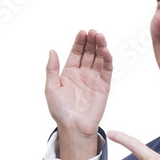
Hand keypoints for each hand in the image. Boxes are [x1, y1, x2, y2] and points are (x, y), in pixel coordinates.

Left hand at [46, 30, 112, 159]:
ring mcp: (94, 79)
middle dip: (91, 41)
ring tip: (100, 36)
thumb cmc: (60, 110)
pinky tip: (106, 51)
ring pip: (99, 59)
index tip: (82, 32)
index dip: (79, 42)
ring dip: (101, 47)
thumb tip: (52, 51)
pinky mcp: (104, 86)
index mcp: (69, 72)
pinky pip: (107, 71)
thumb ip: (52, 69)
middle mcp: (83, 74)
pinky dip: (108, 60)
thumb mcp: (51, 88)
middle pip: (89, 52)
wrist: (73, 127)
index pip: (76, 53)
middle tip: (93, 32)